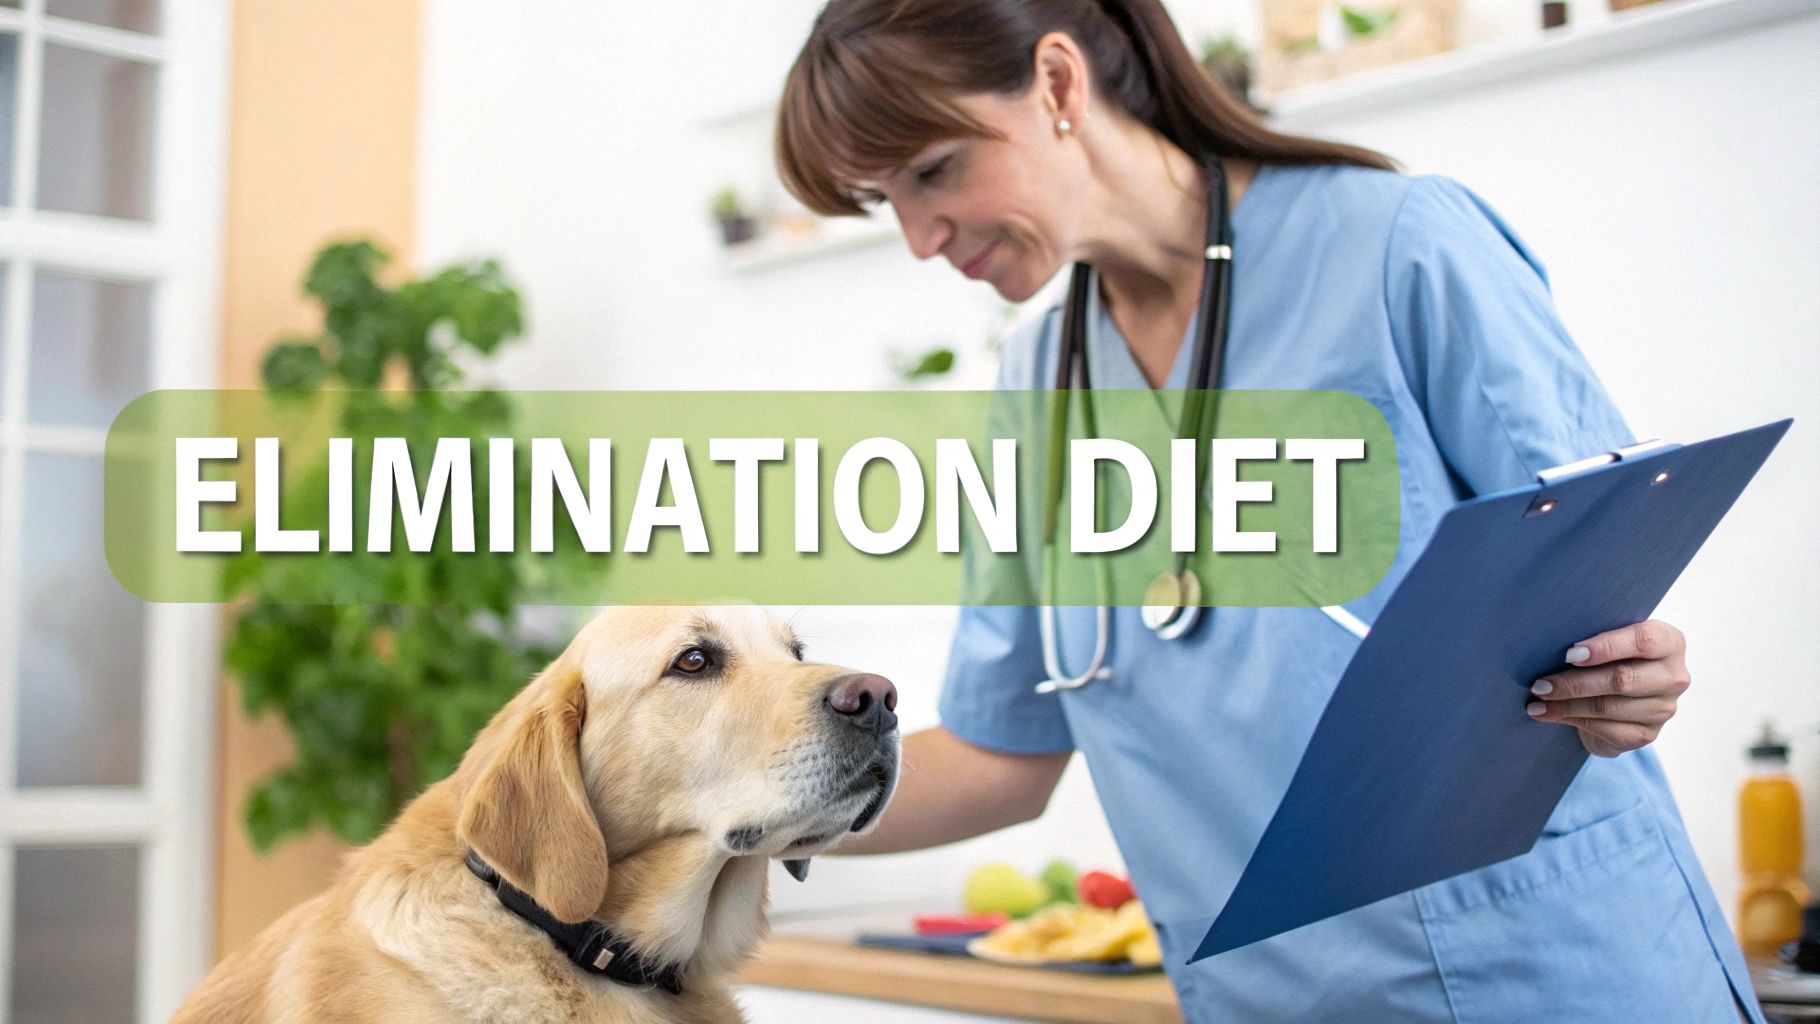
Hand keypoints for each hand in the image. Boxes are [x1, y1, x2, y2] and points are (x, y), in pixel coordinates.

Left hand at [1524, 620, 1689, 757]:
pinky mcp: (1647, 734)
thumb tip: (1552, 640)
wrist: (1618, 695)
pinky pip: (1606, 730)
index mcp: (1669, 642)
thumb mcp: (1608, 639)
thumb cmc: (1608, 657)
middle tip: (1541, 684)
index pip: (1643, 641)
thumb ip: (1594, 636)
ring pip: (1609, 707)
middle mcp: (1673, 677)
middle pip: (1622, 679)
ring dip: (1567, 705)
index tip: (1570, 654)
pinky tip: (1549, 715)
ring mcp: (1663, 709)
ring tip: (1537, 701)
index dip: (1606, 647)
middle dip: (1575, 682)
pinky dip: (1572, 721)